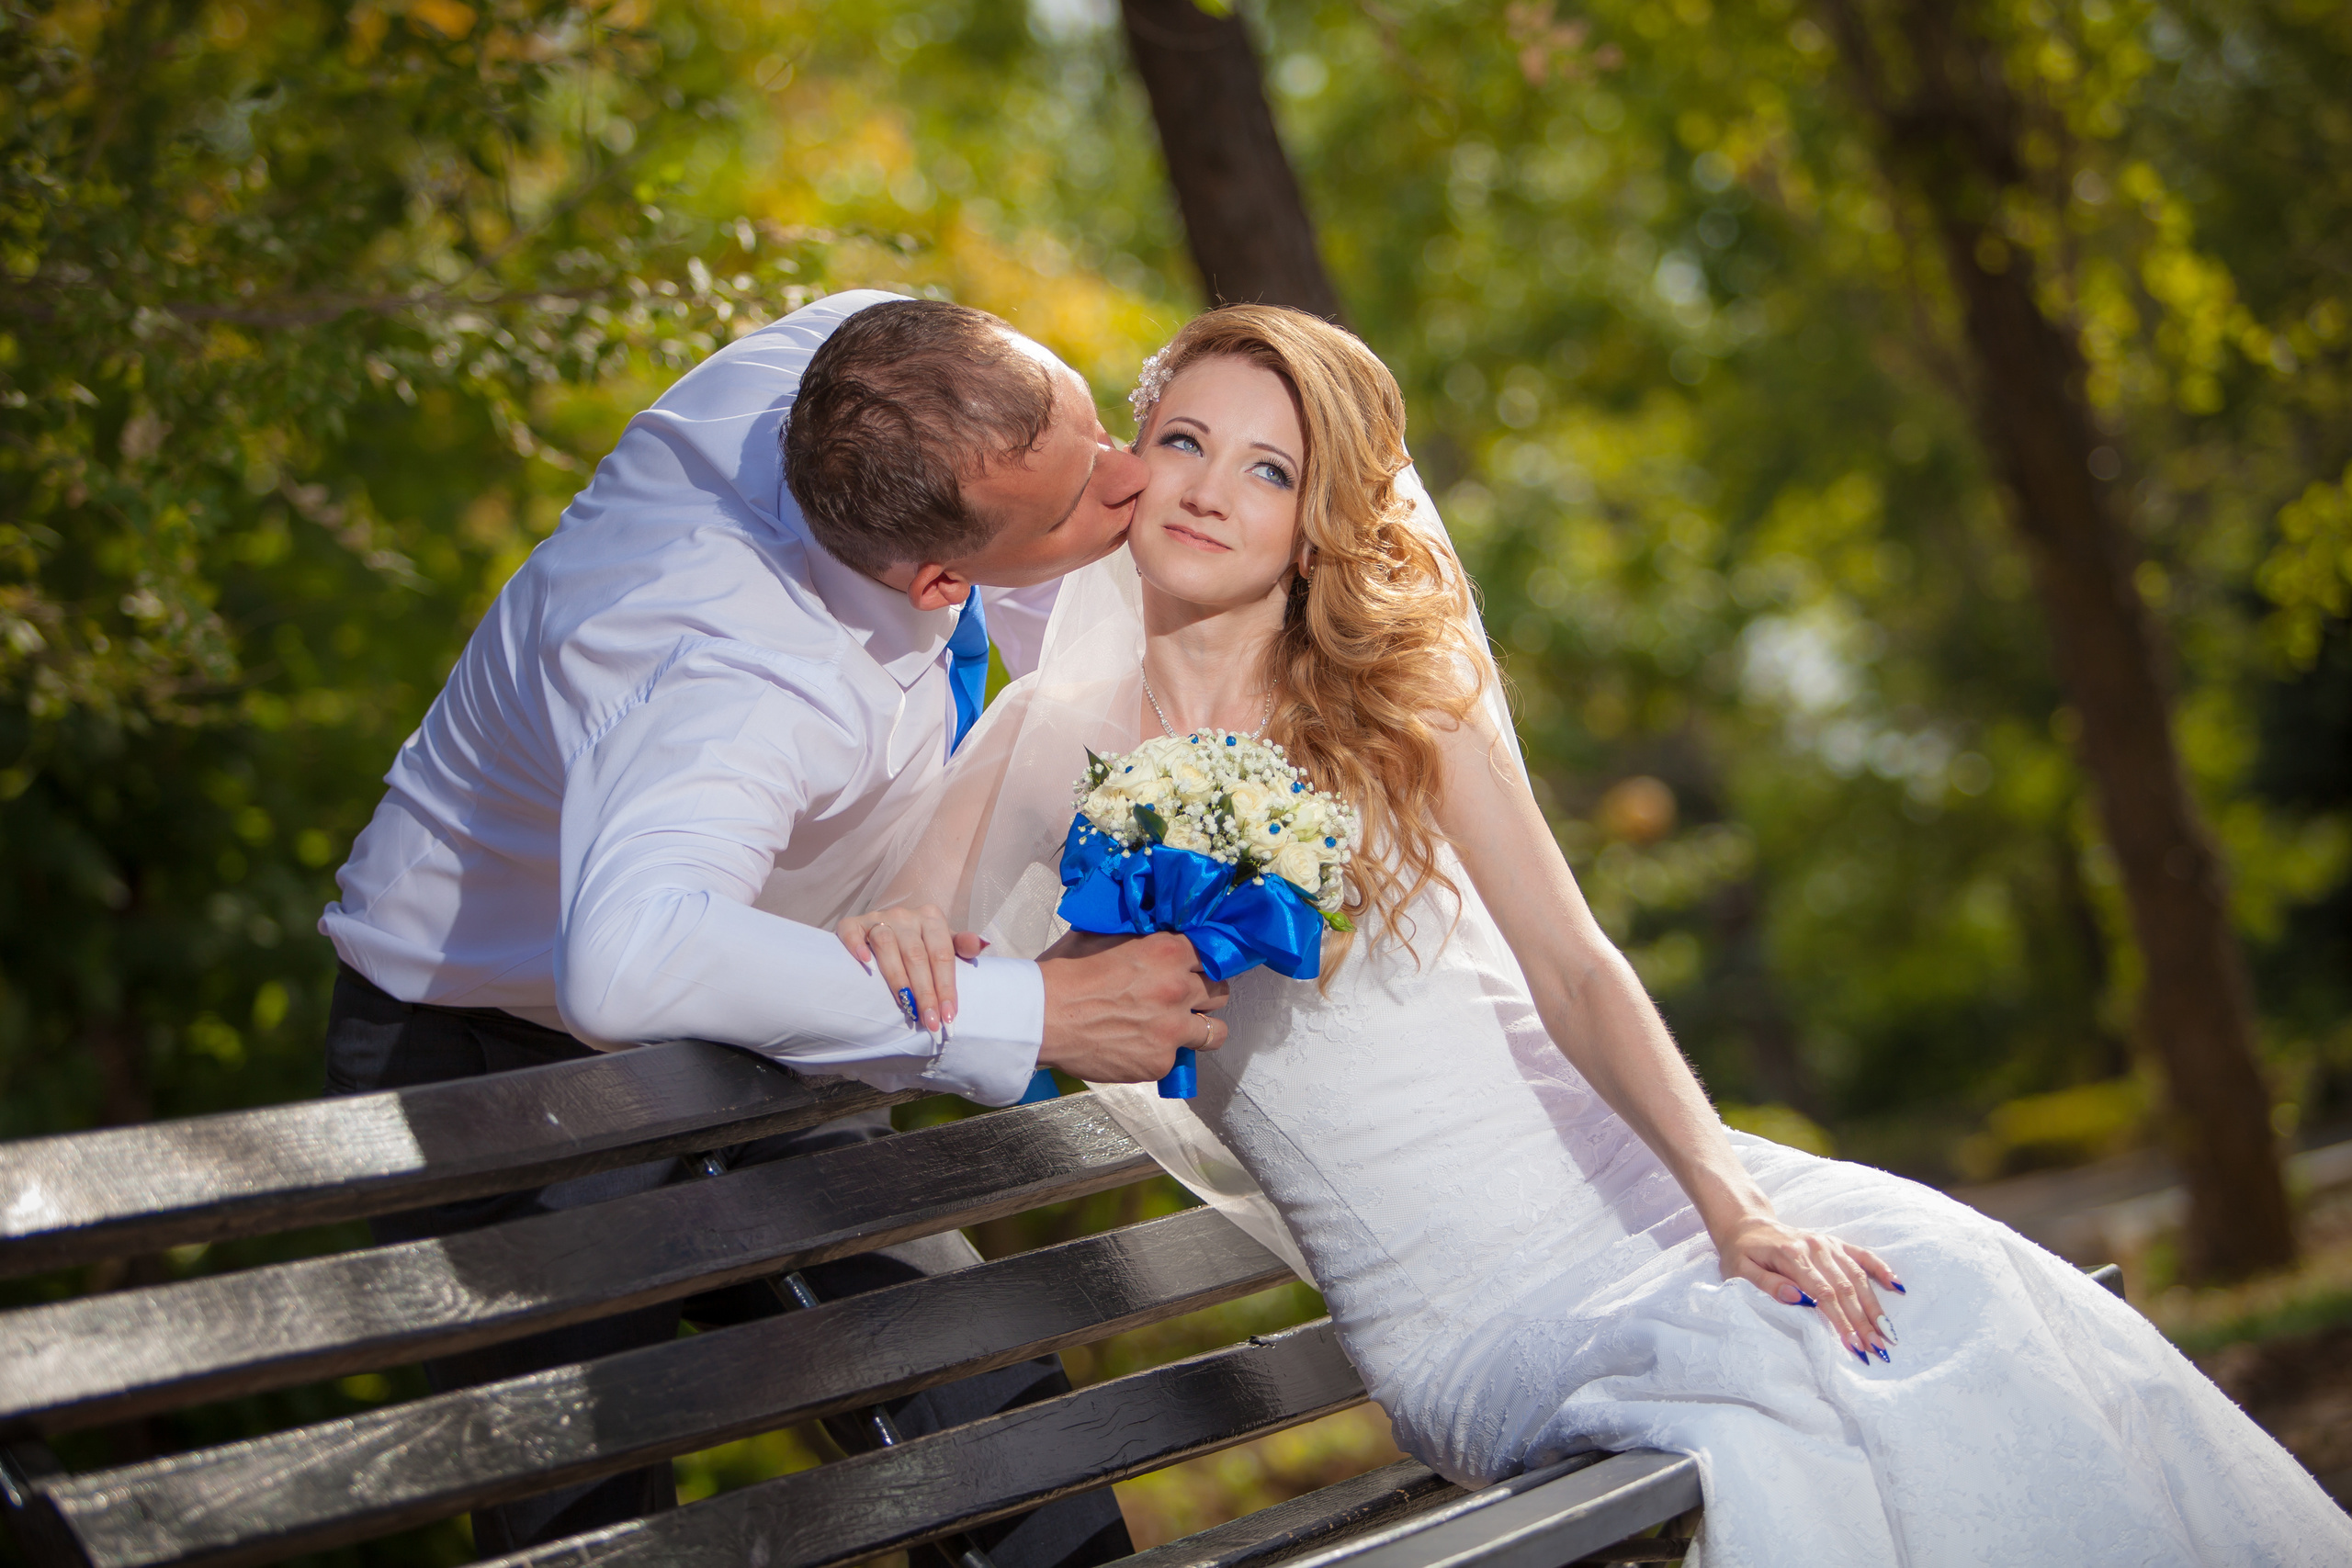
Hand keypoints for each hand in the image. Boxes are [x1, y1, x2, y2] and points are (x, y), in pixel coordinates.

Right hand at [836, 904, 984, 1033]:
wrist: (885, 927)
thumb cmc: (920, 942)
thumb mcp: (944, 942)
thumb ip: (961, 945)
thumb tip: (982, 944)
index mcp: (931, 918)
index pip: (942, 956)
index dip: (946, 987)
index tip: (949, 1017)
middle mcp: (905, 915)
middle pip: (917, 956)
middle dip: (925, 992)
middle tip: (930, 1022)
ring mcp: (878, 918)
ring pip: (886, 946)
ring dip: (898, 979)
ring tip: (906, 1006)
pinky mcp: (853, 923)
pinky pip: (851, 932)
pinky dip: (856, 946)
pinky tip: (865, 965)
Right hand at [1035, 930, 1229, 1082]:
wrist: (1041, 1018)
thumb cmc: (1065, 973)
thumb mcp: (1104, 936)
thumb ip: (1139, 934)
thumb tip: (1152, 927)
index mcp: (1167, 952)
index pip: (1212, 953)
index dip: (1202, 961)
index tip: (1195, 967)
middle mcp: (1178, 989)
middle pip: (1220, 992)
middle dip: (1204, 993)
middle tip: (1183, 997)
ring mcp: (1172, 1029)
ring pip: (1214, 1031)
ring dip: (1200, 1027)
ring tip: (1177, 1027)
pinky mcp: (1161, 1062)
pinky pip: (1179, 1059)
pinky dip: (1163, 1053)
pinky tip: (1138, 1046)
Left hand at [1716, 1213, 1902, 1363]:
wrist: (1745, 1224)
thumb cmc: (1741, 1253)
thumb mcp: (1740, 1271)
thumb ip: (1767, 1284)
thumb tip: (1797, 1299)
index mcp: (1792, 1256)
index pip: (1823, 1294)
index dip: (1840, 1321)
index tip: (1854, 1346)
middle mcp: (1815, 1247)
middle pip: (1846, 1289)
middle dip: (1864, 1322)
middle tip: (1879, 1350)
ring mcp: (1827, 1244)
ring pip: (1858, 1276)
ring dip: (1875, 1306)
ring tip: (1889, 1334)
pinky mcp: (1834, 1243)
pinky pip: (1862, 1255)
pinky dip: (1881, 1269)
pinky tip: (1897, 1287)